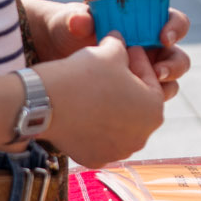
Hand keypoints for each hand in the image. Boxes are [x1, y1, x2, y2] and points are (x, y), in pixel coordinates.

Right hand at [33, 34, 166, 166]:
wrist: (46, 103)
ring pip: (119, 124)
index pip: (151, 80)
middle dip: (128, 86)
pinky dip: (94, 126)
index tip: (127, 50)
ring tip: (97, 88)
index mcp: (155, 110)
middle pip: (137, 105)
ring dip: (112, 107)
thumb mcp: (111, 50)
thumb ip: (123, 46)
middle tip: (114, 69)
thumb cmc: (84, 75)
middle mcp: (142, 137)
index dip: (138, 61)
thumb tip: (120, 41)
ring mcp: (118, 152)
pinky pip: (99, 139)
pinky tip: (83, 109)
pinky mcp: (95, 159)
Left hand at [41, 4, 191, 101]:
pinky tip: (124, 108)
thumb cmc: (66, 32)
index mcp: (145, 24)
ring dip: (163, 89)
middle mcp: (151, 49)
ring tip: (145, 93)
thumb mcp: (69, 23)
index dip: (175, 28)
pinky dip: (143, 107)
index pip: (174, 23)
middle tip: (157, 73)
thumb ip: (75, 19)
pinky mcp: (134, 96)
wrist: (52, 57)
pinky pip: (149, 104)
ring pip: (168, 84)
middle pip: (177, 58)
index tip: (163, 38)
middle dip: (173, 66)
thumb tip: (80, 21)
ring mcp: (144, 74)